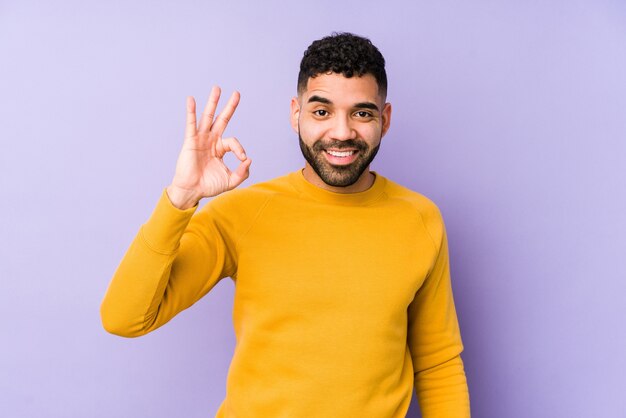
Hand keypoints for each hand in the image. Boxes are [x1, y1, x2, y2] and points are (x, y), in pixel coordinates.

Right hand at [167, 86, 251, 208]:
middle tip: (237, 93)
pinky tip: (191, 99)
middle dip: (230, 107)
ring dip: (213, 102)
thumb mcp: (231, 181)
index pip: (234, 142)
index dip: (240, 149)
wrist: (192, 191)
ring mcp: (201, 139)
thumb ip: (242, 173)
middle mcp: (211, 140)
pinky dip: (191, 112)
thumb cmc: (209, 186)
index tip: (242, 159)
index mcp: (221, 148)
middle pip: (222, 119)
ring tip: (217, 88)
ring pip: (208, 117)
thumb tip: (249, 159)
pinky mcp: (190, 141)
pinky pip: (191, 124)